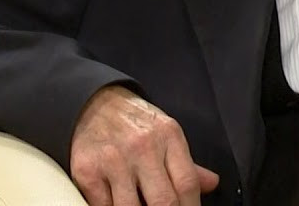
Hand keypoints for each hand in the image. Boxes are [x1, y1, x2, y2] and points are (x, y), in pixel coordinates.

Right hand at [70, 85, 219, 205]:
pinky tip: (118, 203)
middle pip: (164, 202)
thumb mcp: (166, 133)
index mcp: (169, 136)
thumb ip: (187, 163)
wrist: (93, 103)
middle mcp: (143, 147)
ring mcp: (114, 160)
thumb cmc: (134, 122)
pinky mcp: (87, 171)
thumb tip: (211, 184)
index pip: (187, 184)